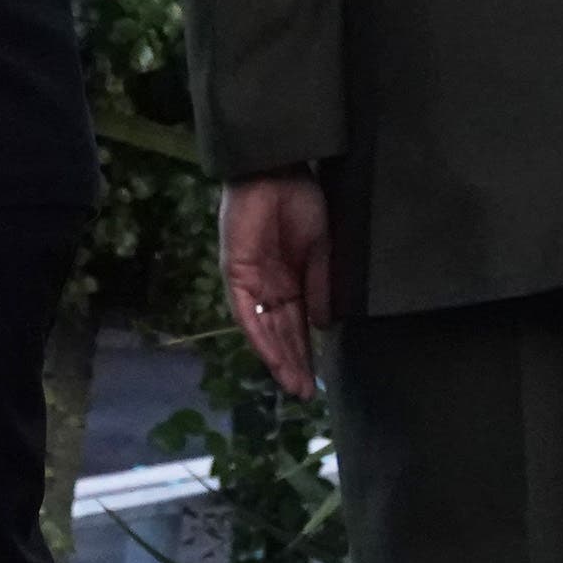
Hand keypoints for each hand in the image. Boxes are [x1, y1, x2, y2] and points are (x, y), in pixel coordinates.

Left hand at [221, 172, 335, 398]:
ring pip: (263, 329)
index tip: (318, 381)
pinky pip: (246, 311)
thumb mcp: (322, 248)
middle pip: (280, 333)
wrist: (279, 168)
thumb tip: (326, 326)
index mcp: (292, 279)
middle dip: (293, 363)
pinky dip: (259, 335)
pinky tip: (273, 357)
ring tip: (293, 384)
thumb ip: (321, 286)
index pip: (299, 325)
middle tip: (305, 393)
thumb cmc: (303, 200)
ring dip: (277, 358)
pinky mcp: (236, 272)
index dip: (307, 352)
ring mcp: (251, 280)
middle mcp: (270, 286)